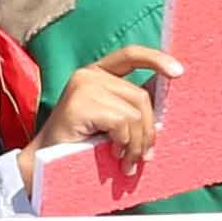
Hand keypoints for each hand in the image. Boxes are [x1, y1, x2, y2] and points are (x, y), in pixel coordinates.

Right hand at [35, 41, 176, 162]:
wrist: (43, 165)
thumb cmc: (79, 146)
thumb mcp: (108, 122)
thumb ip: (129, 109)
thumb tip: (163, 111)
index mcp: (97, 74)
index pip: (130, 55)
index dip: (156, 59)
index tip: (178, 72)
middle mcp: (89, 74)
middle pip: (140, 96)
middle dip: (148, 130)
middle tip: (145, 156)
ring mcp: (83, 86)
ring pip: (134, 113)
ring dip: (137, 143)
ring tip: (128, 162)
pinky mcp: (80, 103)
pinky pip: (121, 122)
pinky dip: (124, 143)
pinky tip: (114, 155)